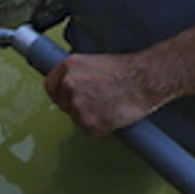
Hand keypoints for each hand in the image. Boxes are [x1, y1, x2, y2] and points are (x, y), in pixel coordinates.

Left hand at [44, 52, 163, 135]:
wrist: (144, 80)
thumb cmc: (126, 71)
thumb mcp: (93, 63)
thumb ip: (77, 75)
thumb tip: (70, 88)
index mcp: (68, 67)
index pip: (50, 86)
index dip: (60, 94)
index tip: (66, 99)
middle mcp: (68, 84)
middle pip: (63, 104)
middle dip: (77, 106)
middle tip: (96, 103)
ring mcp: (77, 104)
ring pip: (76, 118)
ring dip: (89, 117)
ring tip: (108, 107)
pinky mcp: (89, 122)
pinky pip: (89, 130)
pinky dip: (99, 127)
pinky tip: (112, 116)